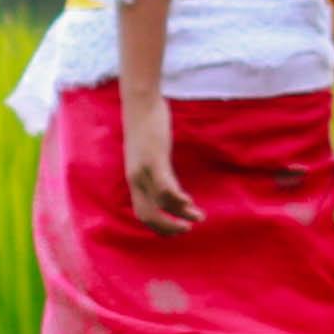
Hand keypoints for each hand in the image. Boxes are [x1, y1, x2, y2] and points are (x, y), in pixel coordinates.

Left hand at [121, 94, 197, 232]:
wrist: (140, 102)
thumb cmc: (147, 126)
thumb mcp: (149, 153)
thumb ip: (157, 169)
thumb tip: (168, 181)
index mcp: (134, 179)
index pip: (142, 213)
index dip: (160, 226)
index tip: (177, 229)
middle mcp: (135, 179)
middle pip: (148, 216)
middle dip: (168, 228)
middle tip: (187, 230)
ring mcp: (143, 170)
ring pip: (160, 204)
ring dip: (181, 214)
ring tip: (198, 217)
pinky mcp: (153, 159)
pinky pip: (165, 187)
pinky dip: (177, 199)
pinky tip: (189, 202)